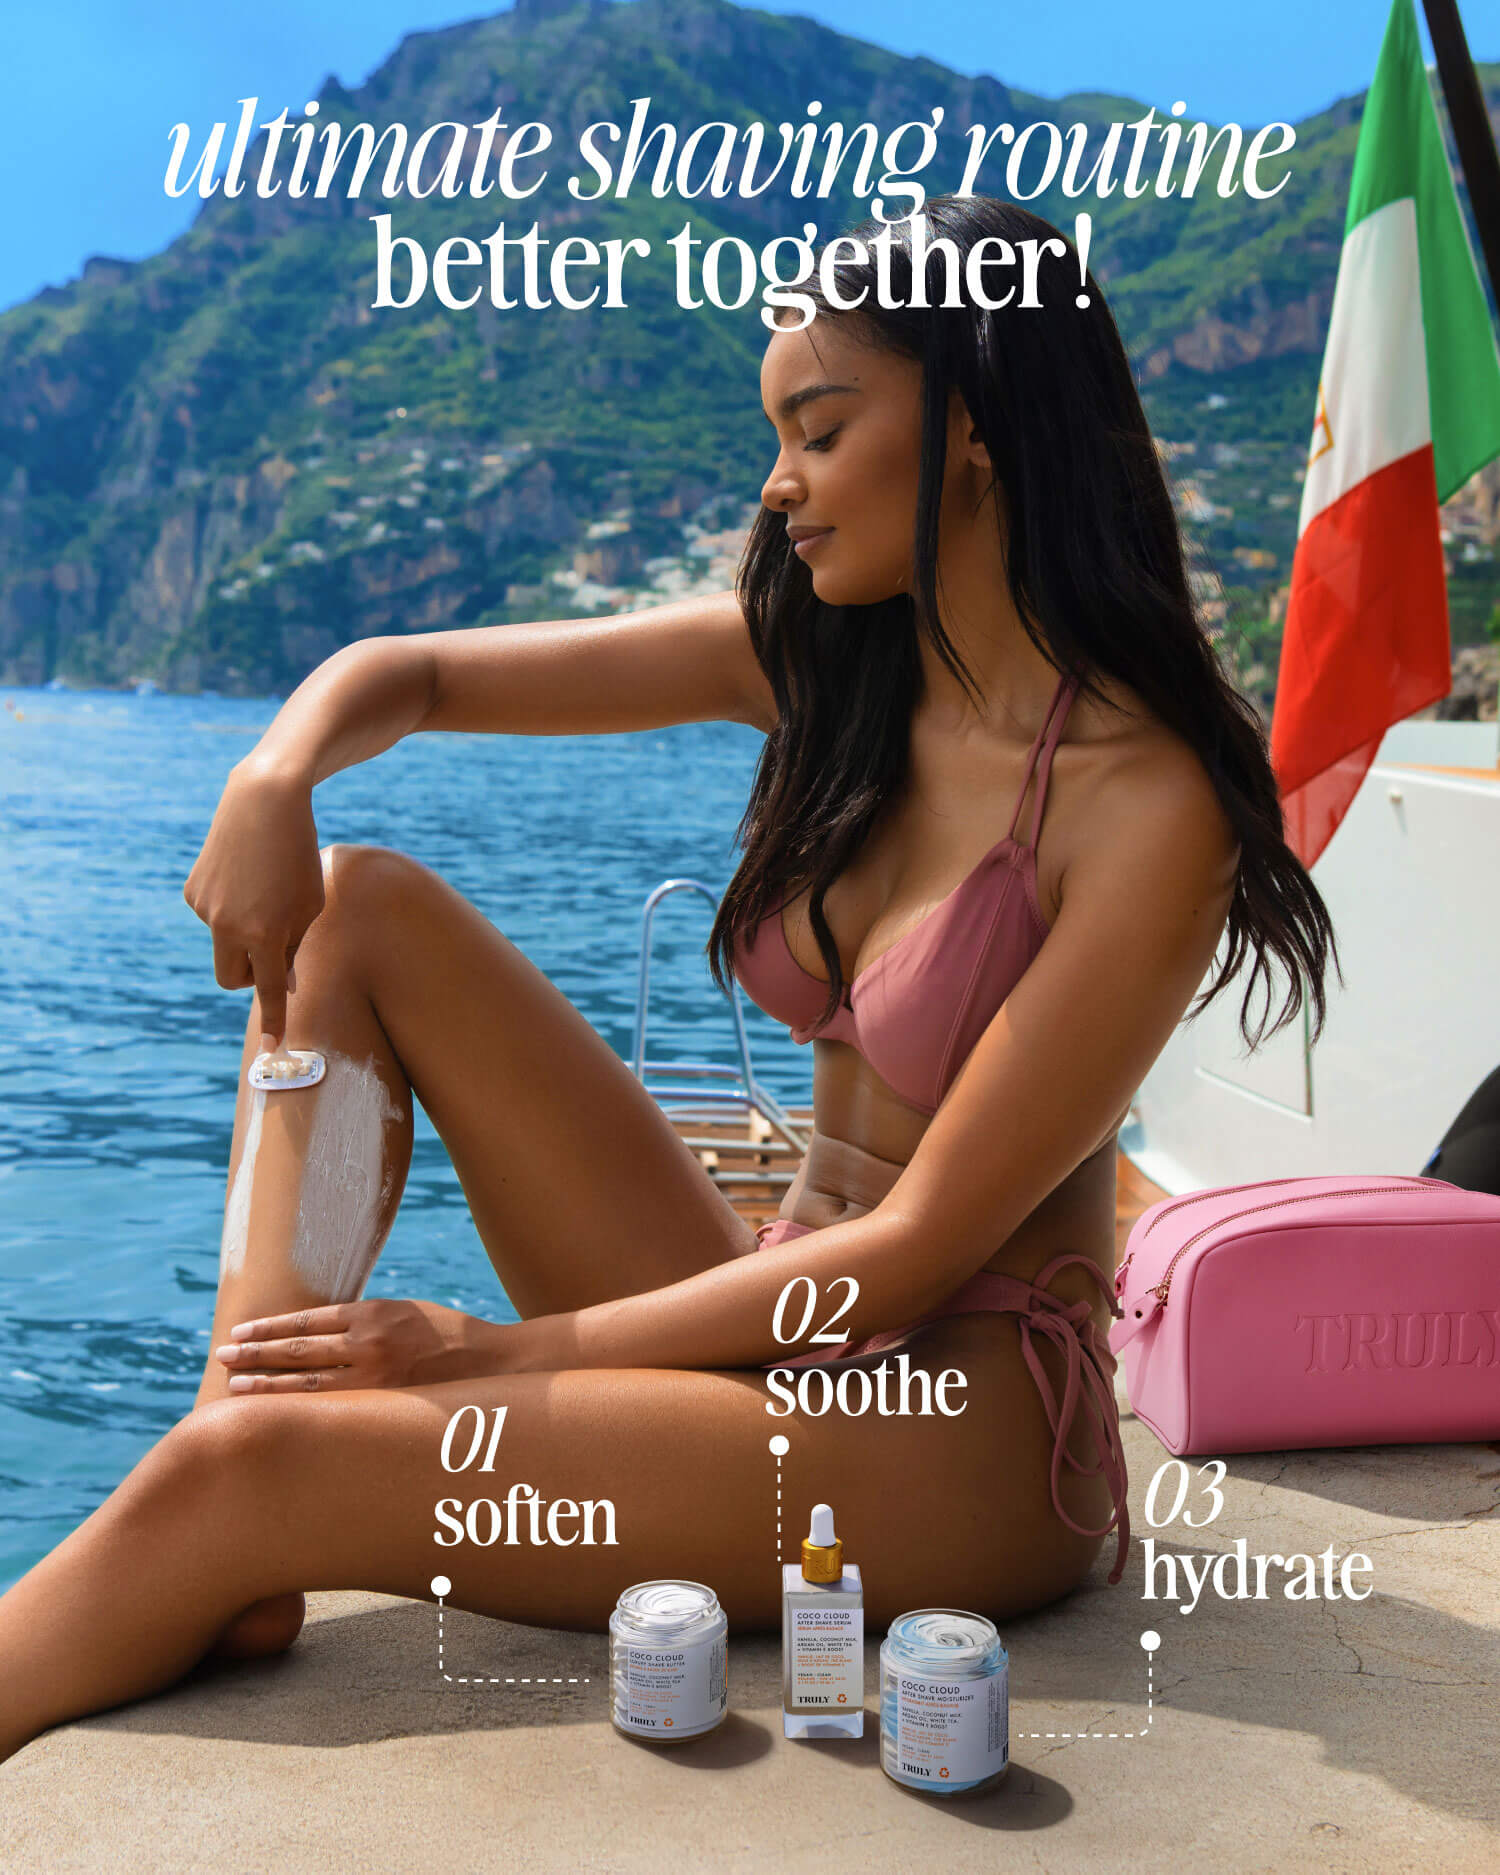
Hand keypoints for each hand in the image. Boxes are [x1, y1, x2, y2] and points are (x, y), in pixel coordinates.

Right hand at [182, 761, 324, 1046]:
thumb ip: (293, 947)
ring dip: (244, 936)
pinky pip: (214, 916)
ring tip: (265, 893)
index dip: (273, 1020)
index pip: (267, 991)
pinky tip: (246, 877)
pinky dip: (230, 909)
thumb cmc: (299, 856)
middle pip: (232, 979)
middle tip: (273, 958)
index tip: (274, 1048)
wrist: (264, 802)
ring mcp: (205, 910)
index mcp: (264, 934)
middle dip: (250, 978)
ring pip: (224, 945)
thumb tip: (278, 983)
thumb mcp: (309, 905)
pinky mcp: (192, 891)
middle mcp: (228, 927)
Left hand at [215, 1299, 508, 1392]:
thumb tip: (318, 1332)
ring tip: (234, 1386)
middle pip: (298, 1351)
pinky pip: (331, 1410)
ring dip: (266, 1385)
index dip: (268, 1328)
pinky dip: (298, 1412)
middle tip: (221, 1356)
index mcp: (374, 1313)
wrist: (496, 1366)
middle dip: (255, 1353)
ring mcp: (376, 1380)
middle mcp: (370, 1344)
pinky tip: (275, 1415)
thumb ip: (366, 1321)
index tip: (239, 1332)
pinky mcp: (385, 1407)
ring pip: (307, 1384)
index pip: (306, 1321)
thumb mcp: (406, 1313)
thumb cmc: (449, 1337)